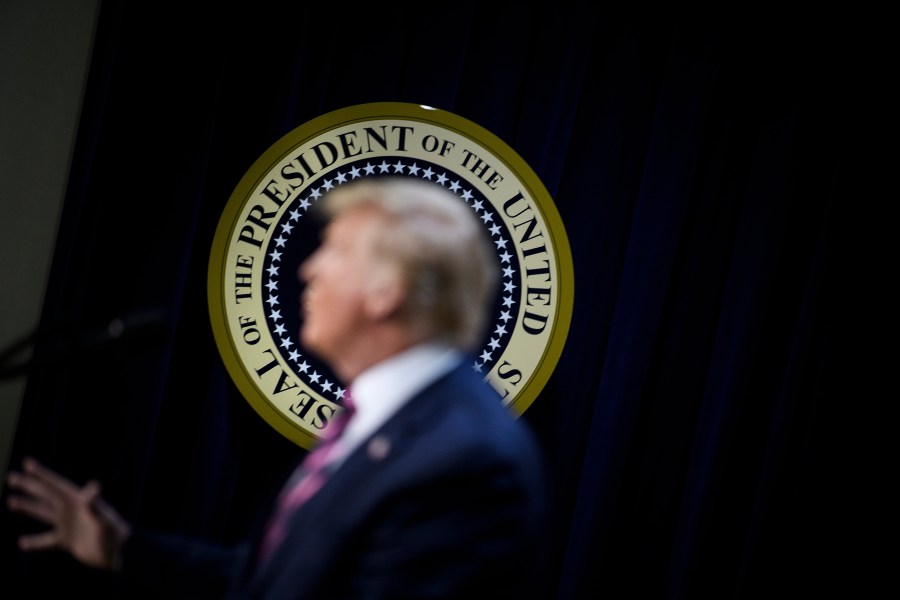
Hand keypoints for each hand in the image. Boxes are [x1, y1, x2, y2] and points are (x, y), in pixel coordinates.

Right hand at [6, 456, 131, 569]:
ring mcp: (68, 524)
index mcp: (78, 501)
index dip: (42, 474)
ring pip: (43, 513)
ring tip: (11, 501)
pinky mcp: (67, 541)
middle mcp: (71, 510)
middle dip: (29, 486)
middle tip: (11, 477)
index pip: (56, 484)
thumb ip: (96, 504)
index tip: (27, 462)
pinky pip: (47, 541)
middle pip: (46, 495)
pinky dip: (35, 542)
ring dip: (27, 507)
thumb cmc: (114, 533)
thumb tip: (93, 486)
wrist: (118, 553)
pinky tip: (21, 542)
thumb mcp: (105, 518)